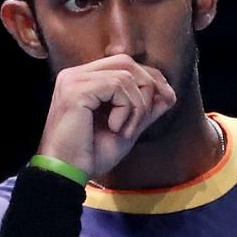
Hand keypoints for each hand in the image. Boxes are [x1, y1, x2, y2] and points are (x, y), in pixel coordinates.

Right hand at [35, 55, 176, 178]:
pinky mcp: (76, 90)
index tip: (167, 98)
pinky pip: (117, 86)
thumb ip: (144, 109)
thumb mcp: (126, 128)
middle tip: (146, 117)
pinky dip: (126, 108)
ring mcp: (73, 80)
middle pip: (126, 63)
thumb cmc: (90, 155)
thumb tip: (169, 94)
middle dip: (148, 87)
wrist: (67, 174)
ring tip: (125, 129)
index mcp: (82, 81)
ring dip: (137, 105)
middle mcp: (74, 75)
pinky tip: (114, 127)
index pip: (123, 64)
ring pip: (125, 75)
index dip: (149, 78)